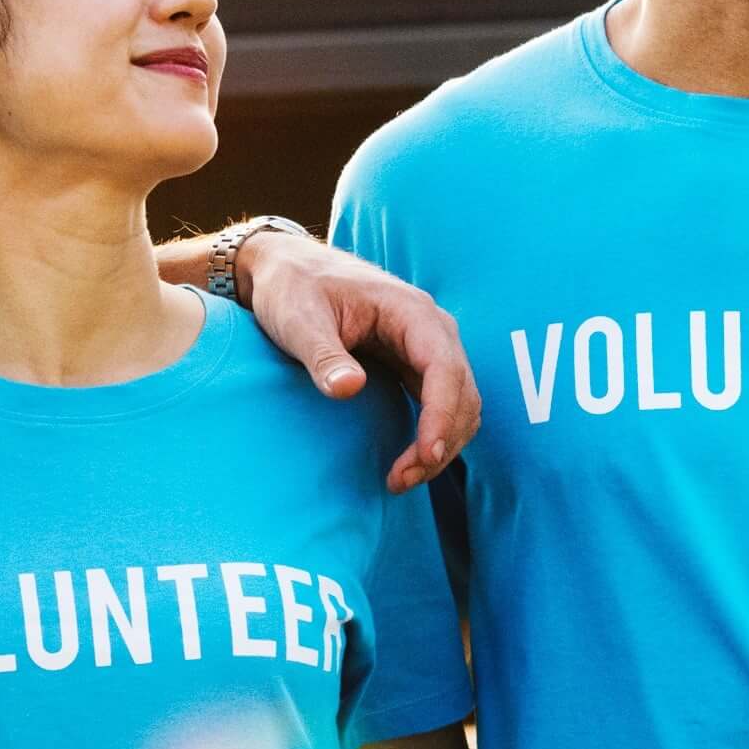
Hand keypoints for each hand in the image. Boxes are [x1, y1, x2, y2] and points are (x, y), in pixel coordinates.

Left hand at [168, 229, 477, 491]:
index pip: (444, 368)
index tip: (425, 455)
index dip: (441, 415)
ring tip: (401, 479)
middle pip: (461, 392)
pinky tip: (408, 461)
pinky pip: (440, 403)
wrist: (286, 269)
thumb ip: (324, 355)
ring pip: (459, 403)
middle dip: (441, 440)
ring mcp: (426, 346)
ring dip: (441, 444)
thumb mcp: (298, 319)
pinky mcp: (414, 363)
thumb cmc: (292, 288)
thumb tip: (349, 389)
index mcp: (410, 311)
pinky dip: (433, 434)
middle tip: (401, 480)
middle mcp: (430, 328)